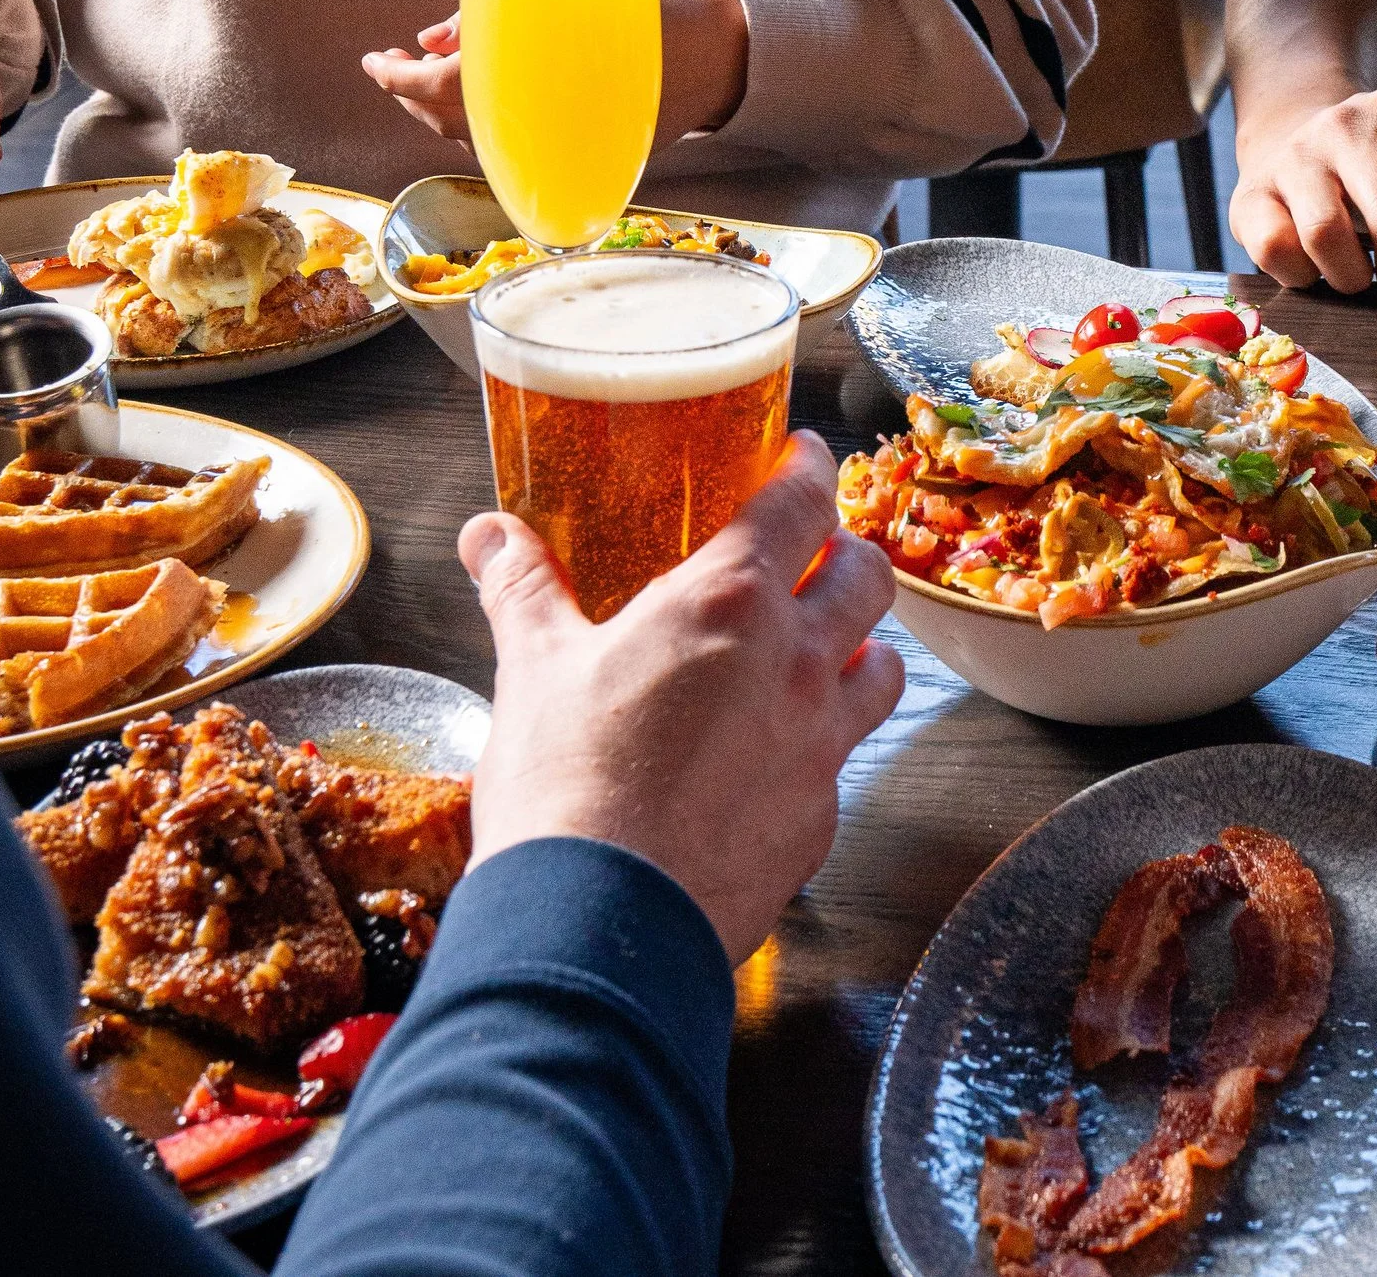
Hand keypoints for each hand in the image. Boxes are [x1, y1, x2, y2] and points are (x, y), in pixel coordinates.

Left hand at [363, 0, 751, 150]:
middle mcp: (536, 128)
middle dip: (413, 93)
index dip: (393, 78)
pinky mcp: (582, 156)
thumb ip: (488, 17)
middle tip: (399, 64)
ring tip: (439, 74)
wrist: (717, 55)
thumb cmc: (646, 15)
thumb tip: (433, 39)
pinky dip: (486, 122)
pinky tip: (489, 96)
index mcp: (523, 88)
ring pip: (477, 138)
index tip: (376, 59)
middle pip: (446, 122)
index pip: (433, 92)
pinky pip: (515, 146)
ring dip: (446, 109)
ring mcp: (560, 148)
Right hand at [458, 432, 903, 964]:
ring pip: (884, 667)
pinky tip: (781, 754)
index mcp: (730, 604)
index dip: (805, 468)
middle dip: (847, 552)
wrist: (601, 921)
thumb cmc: (566, 786)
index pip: (800, 503)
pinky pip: (845, 758)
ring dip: (859, 646)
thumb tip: (492, 535)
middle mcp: (797, 663)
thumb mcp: (531, 668)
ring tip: (822, 649)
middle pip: (866, 577)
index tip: (799, 455)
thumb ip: (523, 588)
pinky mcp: (821, 817)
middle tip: (815, 552)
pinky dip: (825, 741)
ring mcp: (821, 744)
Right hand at [1230, 85, 1376, 294]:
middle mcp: (1342, 124)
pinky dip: (1302, 275)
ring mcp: (1294, 155)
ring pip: (1325, 233)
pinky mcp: (1250, 193)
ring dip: (1350, 276)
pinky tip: (1315, 270)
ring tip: (1359, 279)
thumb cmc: (1366, 168)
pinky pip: (1277, 249)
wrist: (1288, 138)